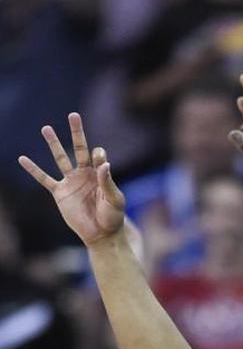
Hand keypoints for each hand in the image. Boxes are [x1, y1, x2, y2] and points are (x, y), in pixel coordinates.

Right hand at [19, 113, 124, 245]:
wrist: (101, 233)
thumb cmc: (112, 216)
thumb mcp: (115, 198)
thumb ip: (107, 181)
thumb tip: (104, 162)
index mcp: (99, 173)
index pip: (97, 156)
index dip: (98, 155)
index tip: (99, 159)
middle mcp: (84, 174)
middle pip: (78, 148)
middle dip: (76, 132)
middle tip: (73, 115)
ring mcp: (70, 182)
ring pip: (60, 159)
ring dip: (53, 144)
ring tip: (46, 128)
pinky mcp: (59, 193)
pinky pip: (44, 179)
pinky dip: (33, 170)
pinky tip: (22, 159)